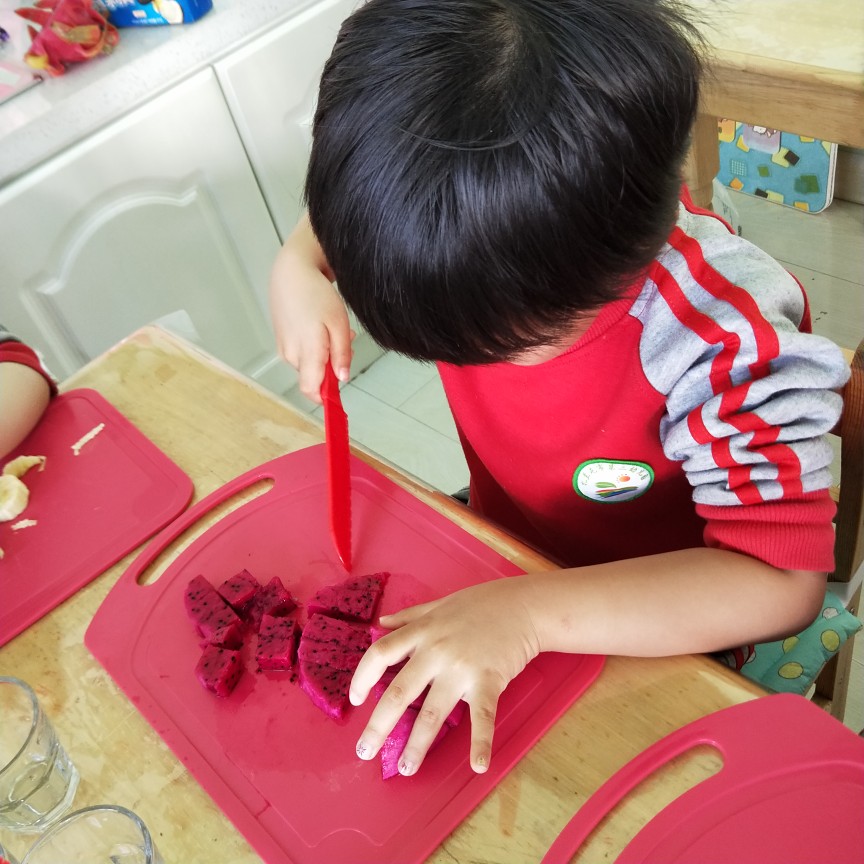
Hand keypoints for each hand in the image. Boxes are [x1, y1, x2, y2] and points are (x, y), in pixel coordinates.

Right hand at [268, 214, 353, 402]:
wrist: (290, 273)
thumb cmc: (316, 294)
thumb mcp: (339, 324)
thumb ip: (341, 354)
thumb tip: (342, 378)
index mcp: (307, 351)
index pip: (311, 390)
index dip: (325, 398)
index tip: (338, 399)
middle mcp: (291, 355)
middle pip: (315, 377)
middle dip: (332, 367)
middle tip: (345, 341)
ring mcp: (284, 348)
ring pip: (309, 364)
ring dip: (324, 354)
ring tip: (332, 329)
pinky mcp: (281, 341)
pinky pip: (301, 353)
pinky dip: (314, 346)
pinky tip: (319, 326)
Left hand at [349, 576, 540, 775]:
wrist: (523, 606)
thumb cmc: (481, 604)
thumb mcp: (439, 604)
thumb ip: (409, 616)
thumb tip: (379, 624)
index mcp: (422, 631)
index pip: (381, 654)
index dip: (363, 677)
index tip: (355, 699)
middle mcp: (436, 651)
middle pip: (399, 692)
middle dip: (379, 726)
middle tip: (365, 751)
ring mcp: (461, 668)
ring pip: (433, 713)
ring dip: (417, 745)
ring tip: (406, 769)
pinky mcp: (488, 681)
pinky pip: (482, 717)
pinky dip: (481, 743)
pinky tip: (478, 765)